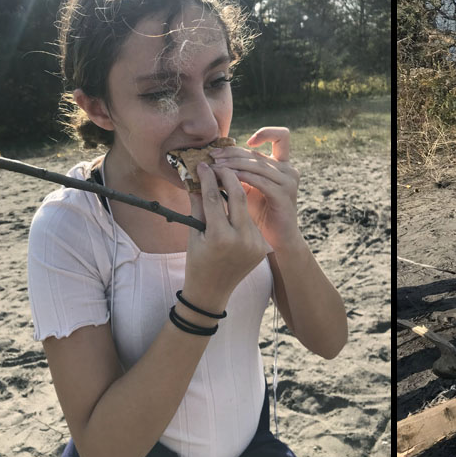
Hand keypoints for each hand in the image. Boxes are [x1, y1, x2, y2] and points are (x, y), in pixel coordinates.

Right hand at [185, 163, 269, 306]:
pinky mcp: (262, 246)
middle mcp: (241, 239)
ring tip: (227, 178)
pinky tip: (236, 201)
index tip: (203, 165)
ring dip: (237, 191)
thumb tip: (196, 178)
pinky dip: (242, 210)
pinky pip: (250, 221)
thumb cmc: (197, 262)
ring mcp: (255, 243)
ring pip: (246, 207)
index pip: (214, 198)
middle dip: (229, 176)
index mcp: (220, 237)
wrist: (213, 292)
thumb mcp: (194, 234)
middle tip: (220, 165)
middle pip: (238, 196)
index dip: (208, 179)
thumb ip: (198, 206)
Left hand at [209, 127, 300, 249]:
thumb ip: (240, 172)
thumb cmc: (259, 214)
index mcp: (283, 165)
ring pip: (256, 165)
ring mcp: (289, 181)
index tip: (245, 142)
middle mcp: (289, 170)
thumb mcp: (248, 188)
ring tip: (213, 167)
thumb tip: (214, 157)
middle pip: (257, 153)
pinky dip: (241, 177)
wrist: (275, 240)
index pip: (281, 137)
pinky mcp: (284, 194)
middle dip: (231, 153)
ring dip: (231, 164)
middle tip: (211, 155)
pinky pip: (259, 180)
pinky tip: (226, 179)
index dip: (265, 133)